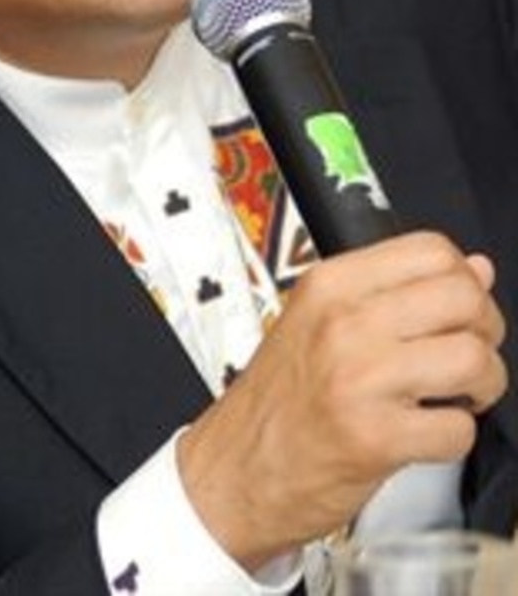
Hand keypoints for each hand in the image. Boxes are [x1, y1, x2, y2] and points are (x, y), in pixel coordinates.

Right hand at [177, 231, 506, 571]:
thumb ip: (396, 290)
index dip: (465, 280)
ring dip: (484, 385)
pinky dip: (456, 435)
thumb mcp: (319, 320)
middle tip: (467, 352)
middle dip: (484, 331)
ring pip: (473, 359)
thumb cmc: (278, 399)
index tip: (460, 308)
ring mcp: (359, 380)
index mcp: (329, 285)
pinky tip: (428, 431)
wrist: (235, 468)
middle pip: (463, 298)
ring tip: (457, 395)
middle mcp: (343, 323)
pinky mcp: (375, 439)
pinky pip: (459, 428)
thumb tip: (476, 268)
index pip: (432, 251)